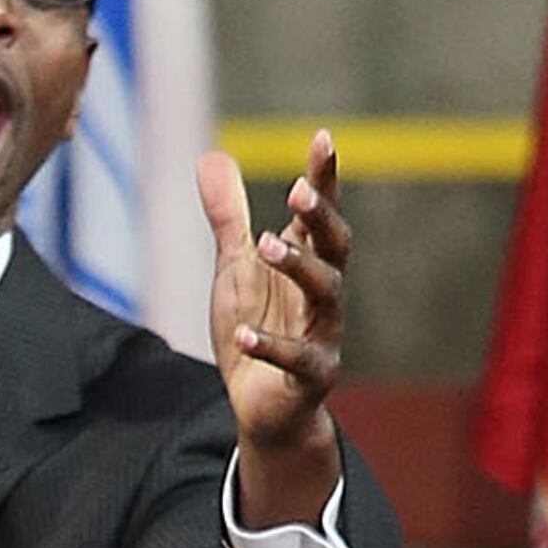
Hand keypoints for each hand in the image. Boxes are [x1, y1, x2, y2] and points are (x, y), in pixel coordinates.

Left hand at [197, 131, 349, 518]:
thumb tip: (211, 156)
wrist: (263, 409)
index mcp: (308, 263)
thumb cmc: (256, 331)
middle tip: (298, 191)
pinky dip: (270, 346)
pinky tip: (241, 334)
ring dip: (300, 267)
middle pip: (336, 247)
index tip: (322, 138)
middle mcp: (324, 294)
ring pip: (326, 294)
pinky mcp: (312, 378)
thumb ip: (228, 219)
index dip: (324, 178)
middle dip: (321, 217)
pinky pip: (298, 359)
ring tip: (266, 245)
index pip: (321, 215)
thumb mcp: (235, 270)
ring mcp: (323, 334)